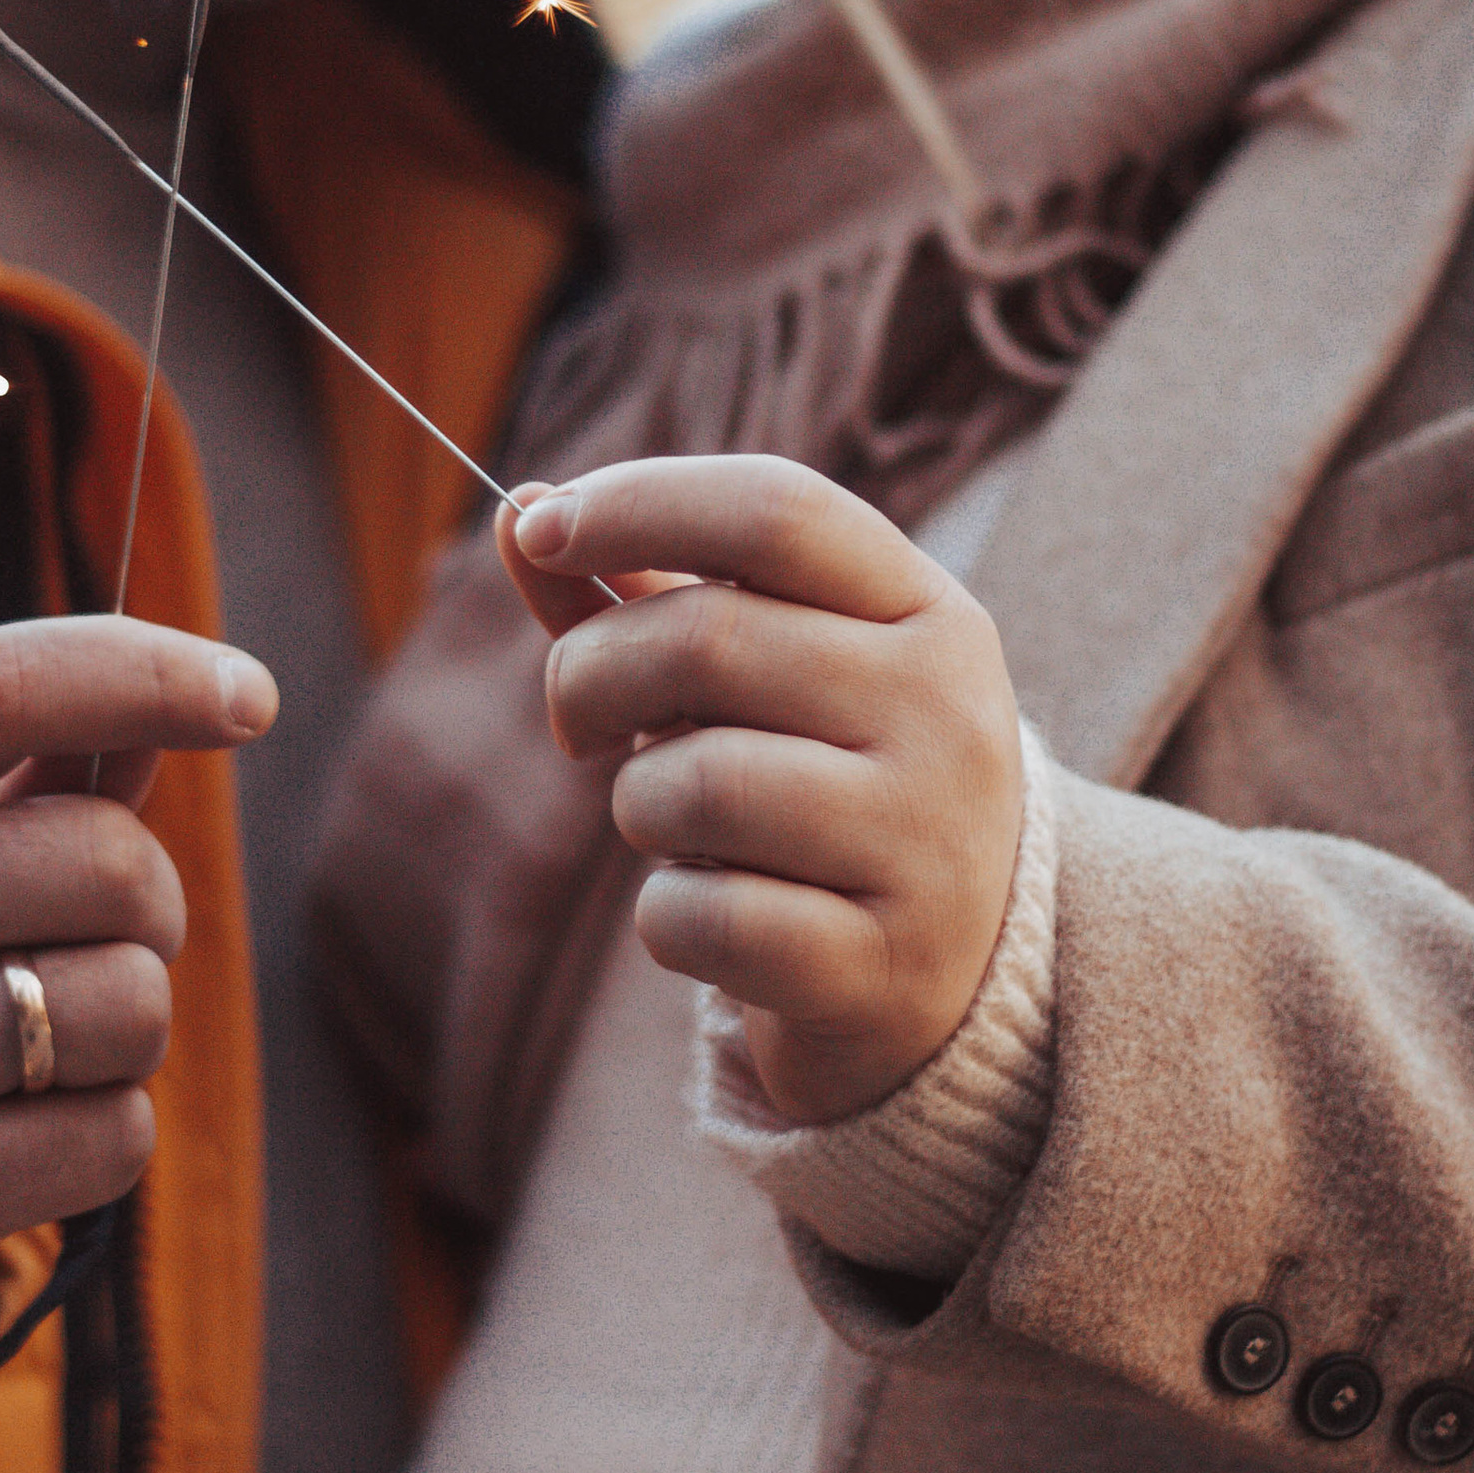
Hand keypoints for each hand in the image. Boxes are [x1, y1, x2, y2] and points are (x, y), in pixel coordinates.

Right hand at [0, 615, 275, 1338]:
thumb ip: (36, 756)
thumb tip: (196, 696)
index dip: (149, 673)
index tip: (253, 697)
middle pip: (113, 862)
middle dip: (144, 906)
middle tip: (74, 942)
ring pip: (132, 1003)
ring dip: (123, 1027)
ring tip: (25, 1044)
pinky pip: (118, 1134)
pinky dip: (98, 1136)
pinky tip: (6, 1134)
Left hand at [499, 454, 1021, 1124]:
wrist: (955, 971)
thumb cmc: (820, 781)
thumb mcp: (759, 673)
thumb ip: (640, 591)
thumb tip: (518, 514)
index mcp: (926, 612)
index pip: (777, 509)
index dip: (639, 502)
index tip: (540, 530)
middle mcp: (945, 714)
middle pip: (706, 640)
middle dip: (590, 676)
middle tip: (577, 725)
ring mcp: (925, 844)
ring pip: (696, 785)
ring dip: (638, 806)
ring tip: (673, 824)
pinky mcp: (881, 966)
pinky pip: (703, 919)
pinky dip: (664, 917)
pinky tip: (706, 914)